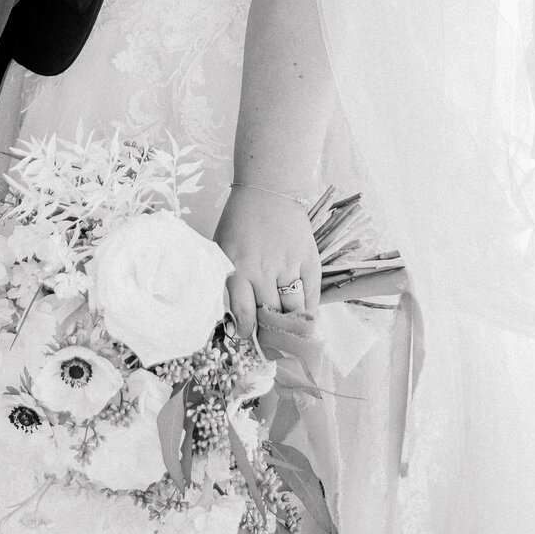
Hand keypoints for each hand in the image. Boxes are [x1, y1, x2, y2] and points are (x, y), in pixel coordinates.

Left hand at [213, 184, 319, 338]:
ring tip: (290, 333)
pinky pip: (312, 295)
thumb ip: (227, 281)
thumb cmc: (240, 221)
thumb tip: (235, 317)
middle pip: (271, 316)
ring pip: (294, 310)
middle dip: (272, 334)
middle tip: (273, 344)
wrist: (268, 190)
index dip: (249, 333)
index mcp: (236, 268)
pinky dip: (310, 311)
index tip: (250, 338)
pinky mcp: (309, 260)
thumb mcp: (222, 249)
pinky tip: (305, 317)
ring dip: (292, 326)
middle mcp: (262, 271)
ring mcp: (288, 266)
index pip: (244, 315)